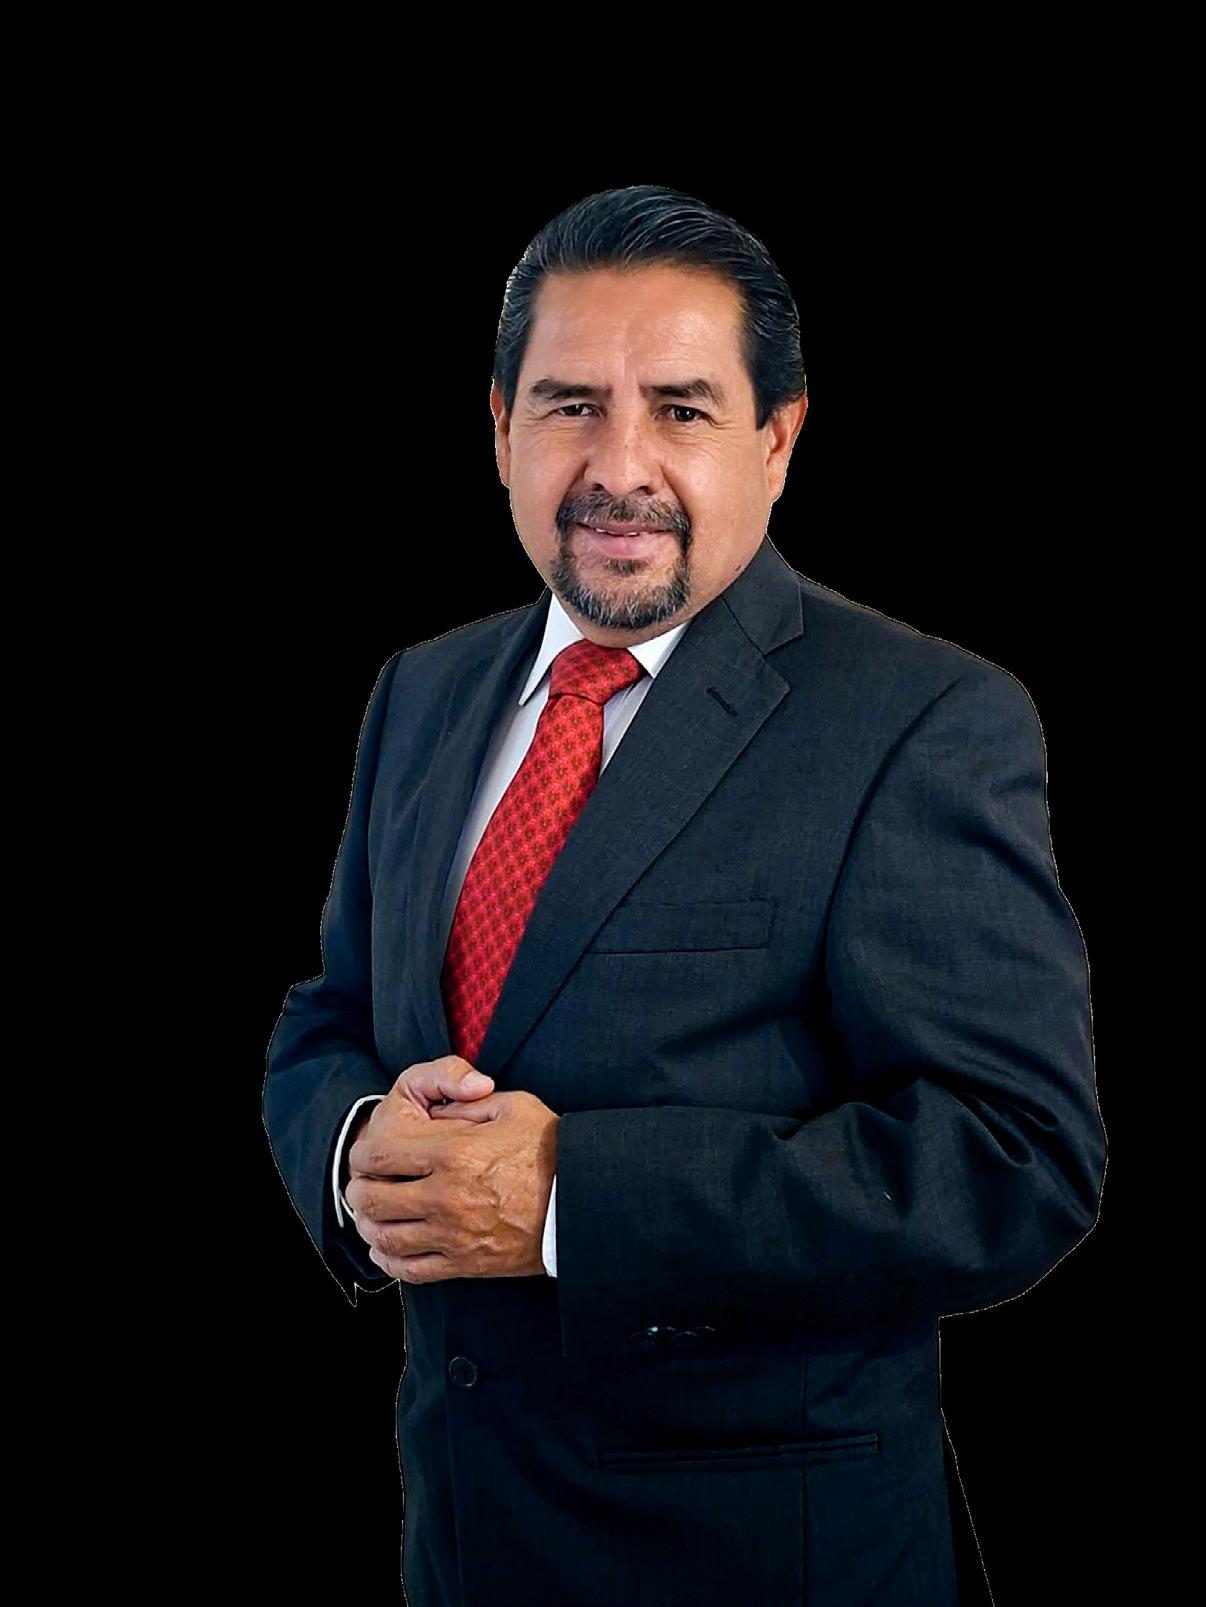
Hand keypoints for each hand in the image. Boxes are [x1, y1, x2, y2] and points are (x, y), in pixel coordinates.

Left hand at [346, 1060, 558, 1283]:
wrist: (582, 1204)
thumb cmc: (549, 1150)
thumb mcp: (512, 1106)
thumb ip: (466, 1101)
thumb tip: (435, 1108)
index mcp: (453, 1152)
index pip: (380, 1155)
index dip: (363, 1154)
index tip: (364, 1154)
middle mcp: (445, 1196)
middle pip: (374, 1198)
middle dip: (358, 1190)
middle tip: (360, 1185)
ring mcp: (453, 1235)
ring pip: (386, 1238)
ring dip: (369, 1226)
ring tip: (369, 1215)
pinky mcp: (464, 1264)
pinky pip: (411, 1270)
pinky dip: (389, 1262)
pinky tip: (386, 1250)